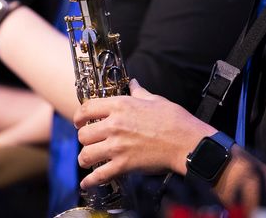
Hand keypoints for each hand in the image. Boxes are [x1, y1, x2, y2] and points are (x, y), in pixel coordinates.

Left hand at [74, 80, 214, 188]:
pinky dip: (90, 180)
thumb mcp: (155, 100)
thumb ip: (139, 92)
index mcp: (120, 106)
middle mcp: (114, 125)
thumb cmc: (174, 119)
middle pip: (83, 134)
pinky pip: (99, 175)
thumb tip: (133, 83)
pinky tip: (88, 182)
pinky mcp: (123, 165)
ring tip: (89, 160)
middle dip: (84, 139)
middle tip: (90, 142)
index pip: (87, 109)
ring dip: (86, 159)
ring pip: (86, 155)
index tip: (79, 122)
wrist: (186, 142)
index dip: (79, 117)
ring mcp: (117, 146)